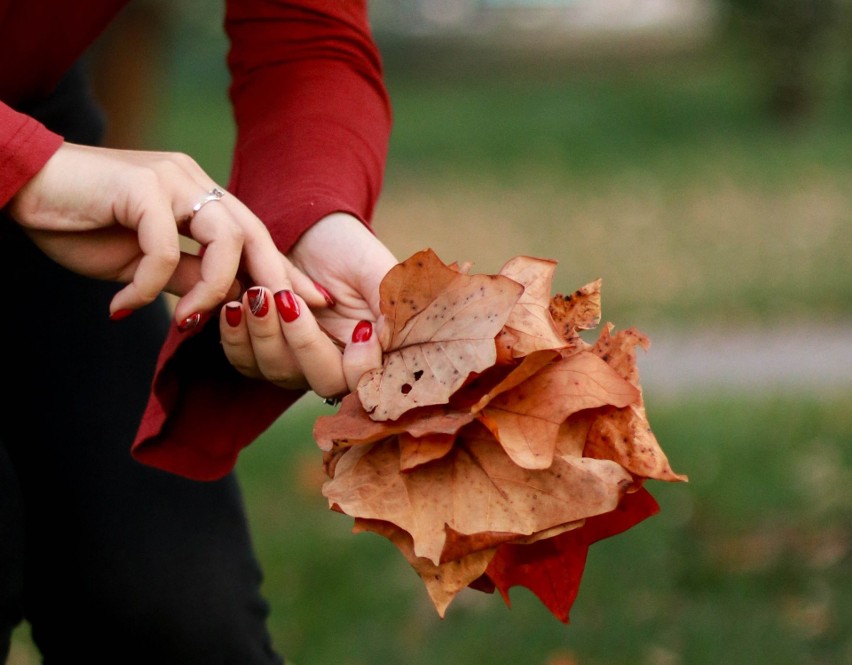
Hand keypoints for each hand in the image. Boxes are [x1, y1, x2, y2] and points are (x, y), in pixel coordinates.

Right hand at [7, 142, 319, 326]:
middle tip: (287, 316)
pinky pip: (162, 249)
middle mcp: (193, 182)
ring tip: (184, 319)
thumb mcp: (143, 261)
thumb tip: (224, 302)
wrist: (24, 188)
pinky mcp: (140, 186)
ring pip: (224, 239)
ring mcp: (170, 178)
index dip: (284, 272)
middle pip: (254, 234)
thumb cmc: (81, 223)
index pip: (255, 237)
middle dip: (275, 280)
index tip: (311, 304)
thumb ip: (185, 274)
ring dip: (211, 289)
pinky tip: (121, 306)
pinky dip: (146, 286)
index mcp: (198, 197)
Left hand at [219, 213, 397, 397]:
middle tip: (288, 299)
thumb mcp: (376, 270)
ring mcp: (298, 364)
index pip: (369, 382)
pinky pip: (246, 362)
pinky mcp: (264, 353)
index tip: (361, 329)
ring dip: (264, 334)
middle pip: (323, 382)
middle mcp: (336, 366)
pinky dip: (236, 338)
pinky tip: (233, 307)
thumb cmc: (349, 249)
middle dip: (304, 344)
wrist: (308, 232)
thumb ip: (389, 304)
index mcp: (371, 353)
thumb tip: (390, 339)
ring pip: (279, 372)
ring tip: (256, 293)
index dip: (363, 367)